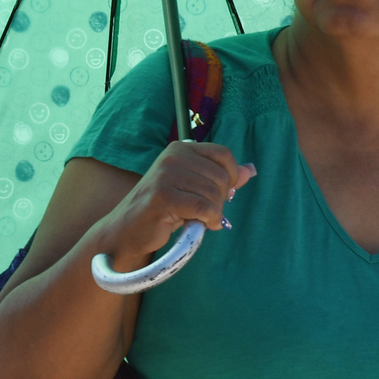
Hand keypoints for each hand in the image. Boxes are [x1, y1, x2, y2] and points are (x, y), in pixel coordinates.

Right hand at [96, 141, 255, 266]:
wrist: (127, 230)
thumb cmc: (163, 209)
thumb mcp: (193, 187)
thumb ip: (220, 178)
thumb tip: (251, 170)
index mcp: (180, 148)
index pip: (223, 155)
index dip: (230, 177)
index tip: (221, 194)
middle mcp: (173, 156)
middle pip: (220, 176)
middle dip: (219, 200)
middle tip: (205, 213)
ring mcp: (166, 175)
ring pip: (213, 195)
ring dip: (212, 214)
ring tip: (197, 219)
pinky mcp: (163, 197)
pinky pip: (204, 209)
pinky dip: (208, 221)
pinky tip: (200, 225)